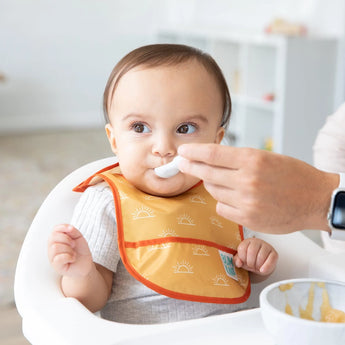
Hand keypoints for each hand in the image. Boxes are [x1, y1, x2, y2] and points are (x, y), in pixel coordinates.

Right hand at [48, 224, 92, 276]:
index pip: (54, 230)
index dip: (62, 227)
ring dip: (68, 249)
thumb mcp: (78, 238)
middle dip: (66, 239)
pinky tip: (72, 258)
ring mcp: (53, 257)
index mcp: (57, 239)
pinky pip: (58, 258)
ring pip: (55, 247)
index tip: (72, 229)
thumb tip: (69, 228)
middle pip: (53, 237)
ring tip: (73, 253)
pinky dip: (69, 257)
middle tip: (73, 245)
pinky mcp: (56, 266)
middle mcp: (52, 248)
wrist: (85, 264)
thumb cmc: (80, 251)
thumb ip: (73, 231)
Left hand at [178, 143, 338, 232]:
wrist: (315, 199)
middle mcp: (247, 180)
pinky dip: (223, 202)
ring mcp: (246, 201)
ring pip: (213, 191)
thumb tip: (211, 158)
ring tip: (225, 181)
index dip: (193, 152)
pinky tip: (234, 198)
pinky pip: (221, 208)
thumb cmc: (293, 176)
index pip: (213, 154)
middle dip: (191, 167)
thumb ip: (238, 159)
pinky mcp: (247, 218)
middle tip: (182, 163)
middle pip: (207, 173)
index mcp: (253, 160)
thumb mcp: (266, 157)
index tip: (183, 151)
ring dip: (213, 185)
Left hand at [234, 238, 277, 275]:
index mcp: (247, 241)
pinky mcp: (274, 253)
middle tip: (251, 266)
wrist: (261, 266)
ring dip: (257, 265)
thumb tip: (238, 263)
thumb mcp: (241, 260)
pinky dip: (266, 267)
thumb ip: (237, 260)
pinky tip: (262, 270)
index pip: (242, 248)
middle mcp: (257, 242)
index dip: (242, 258)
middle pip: (252, 251)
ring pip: (261, 256)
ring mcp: (266, 246)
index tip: (244, 261)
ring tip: (257, 267)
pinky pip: (271, 260)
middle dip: (250, 262)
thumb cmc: (250, 260)